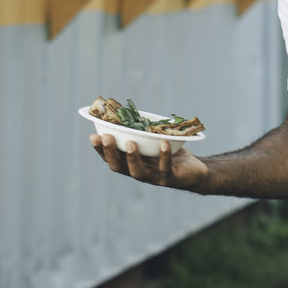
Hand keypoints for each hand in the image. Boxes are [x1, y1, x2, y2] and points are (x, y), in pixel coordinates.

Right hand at [89, 133, 207, 190]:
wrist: (194, 171)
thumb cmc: (169, 152)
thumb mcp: (152, 140)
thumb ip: (140, 130)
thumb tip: (124, 109)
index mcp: (131, 163)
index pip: (111, 158)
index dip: (100, 149)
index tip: (93, 135)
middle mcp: (139, 172)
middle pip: (119, 167)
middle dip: (111, 152)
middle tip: (107, 137)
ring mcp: (154, 177)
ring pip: (139, 172)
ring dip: (133, 158)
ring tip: (130, 143)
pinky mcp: (171, 177)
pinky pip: (166, 167)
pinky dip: (164, 156)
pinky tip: (162, 143)